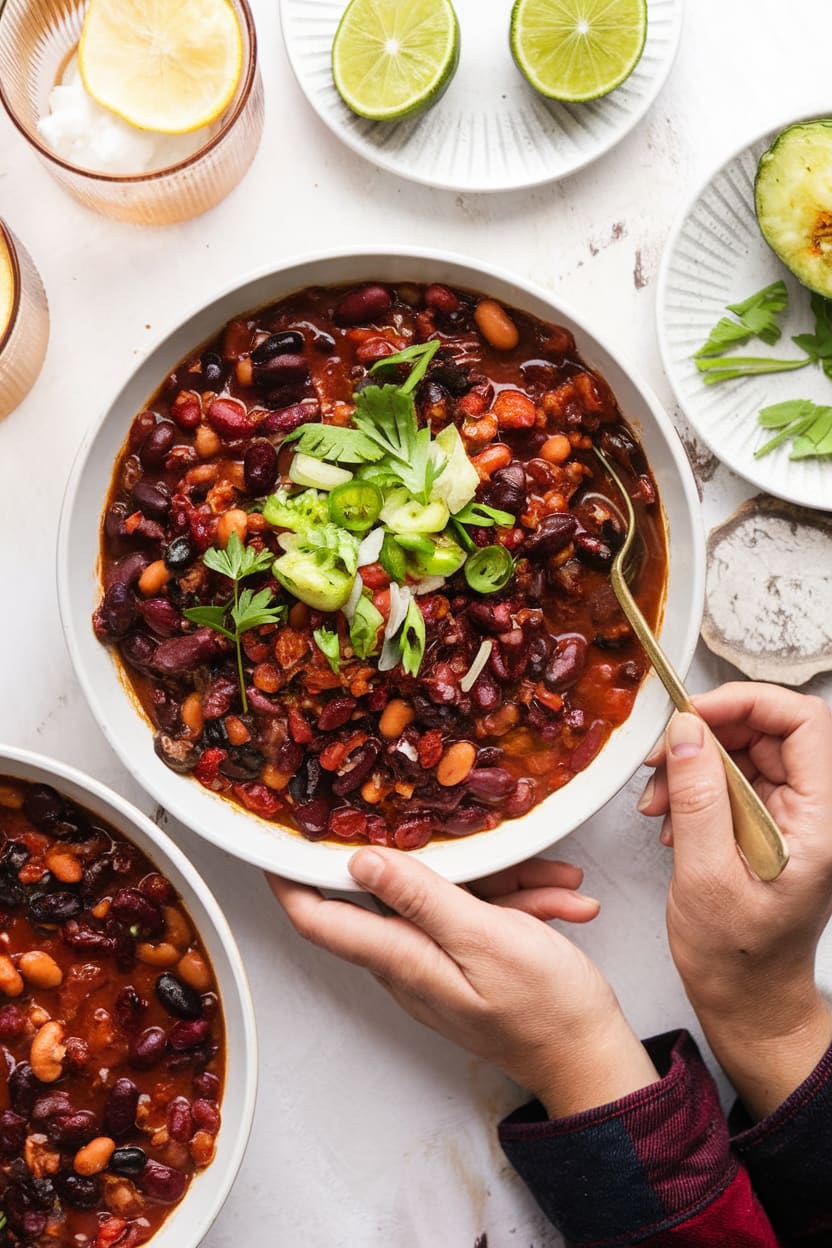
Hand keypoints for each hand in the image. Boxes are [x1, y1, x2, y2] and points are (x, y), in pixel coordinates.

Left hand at [269, 849, 657, 1118]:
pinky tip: (558, 902)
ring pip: (450, 898)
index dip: (290, 877)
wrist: (594, 1060)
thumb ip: (421, 898)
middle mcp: (410, 963)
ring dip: (502, 883)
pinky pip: (480, 916)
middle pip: (395, 894)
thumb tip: (360, 865)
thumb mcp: (483, 937)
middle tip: (469, 827)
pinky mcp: (471, 962)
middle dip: (436, 858)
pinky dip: (517, 904)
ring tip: (552, 884)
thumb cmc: (545, 1009)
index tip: (277, 835)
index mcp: (402, 959)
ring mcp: (441, 963)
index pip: (320, 918)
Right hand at [639, 682, 831, 1116]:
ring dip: (694, 764)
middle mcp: (814, 811)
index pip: (803, 722)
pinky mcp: (767, 825)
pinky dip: (694, 786)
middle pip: (770, 730)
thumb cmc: (735, 957)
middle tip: (661, 756)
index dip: (747, 703)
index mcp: (820, 821)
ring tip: (656, 799)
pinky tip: (669, 818)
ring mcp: (791, 817)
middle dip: (709, 734)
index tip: (693, 714)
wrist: (747, 1001)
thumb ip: (698, 797)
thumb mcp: (705, 874)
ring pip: (745, 752)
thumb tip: (687, 731)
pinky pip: (732, 780)